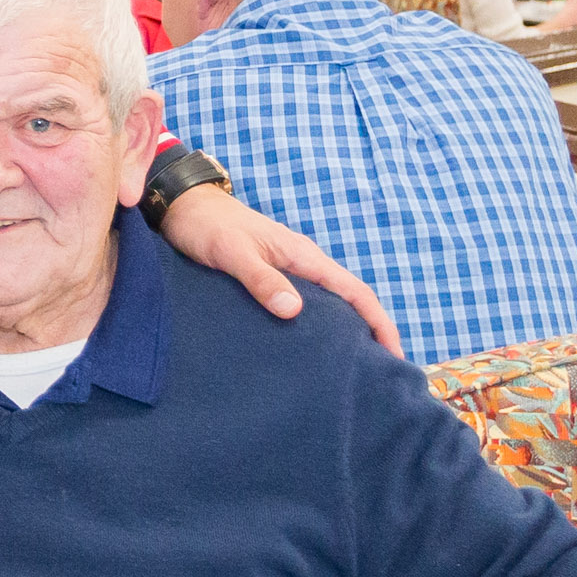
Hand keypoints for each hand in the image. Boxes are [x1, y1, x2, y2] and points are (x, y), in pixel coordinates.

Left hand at [160, 184, 403, 357]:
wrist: (183, 205)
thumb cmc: (207, 226)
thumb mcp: (232, 254)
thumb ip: (261, 279)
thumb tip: (294, 311)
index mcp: (303, 256)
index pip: (355, 291)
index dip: (379, 322)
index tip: (394, 354)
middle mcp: (302, 262)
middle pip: (349, 300)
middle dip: (370, 331)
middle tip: (379, 371)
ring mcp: (288, 269)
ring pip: (329, 302)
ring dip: (345, 330)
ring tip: (350, 366)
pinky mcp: (271, 275)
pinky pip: (306, 303)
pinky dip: (318, 324)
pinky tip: (310, 345)